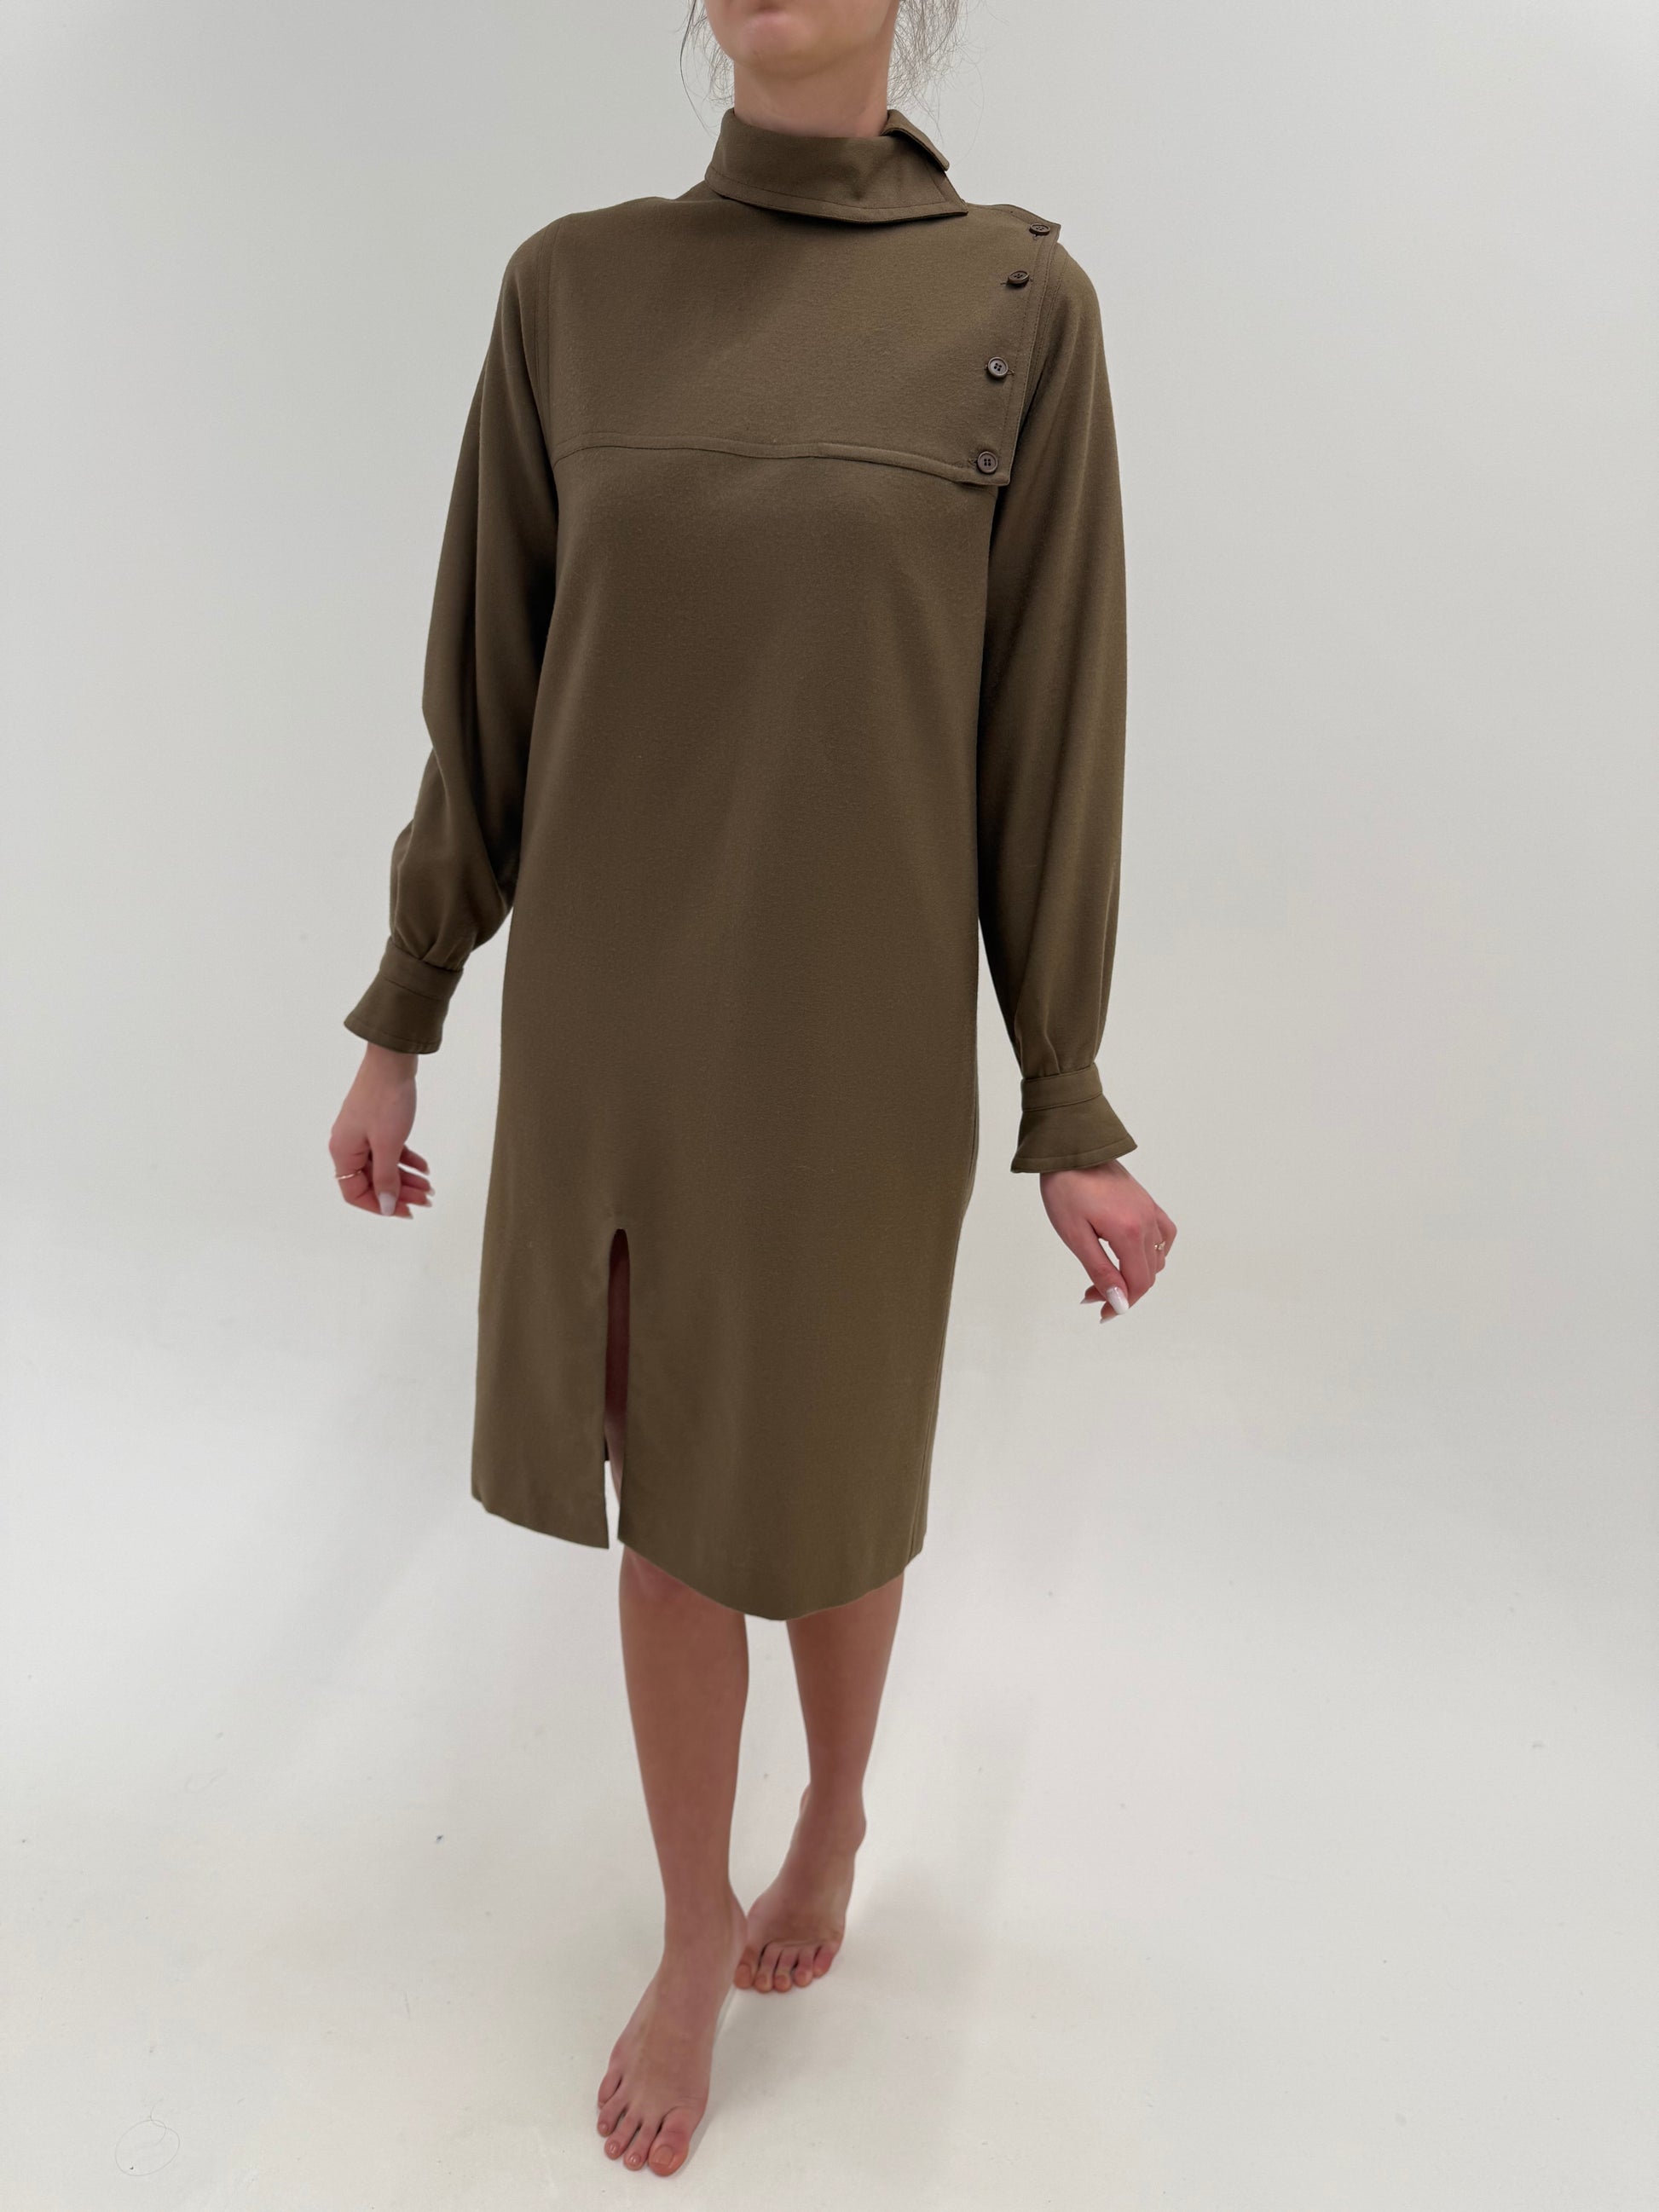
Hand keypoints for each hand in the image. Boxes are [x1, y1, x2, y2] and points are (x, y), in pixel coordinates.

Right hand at [329, 1043, 433, 1218]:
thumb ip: (386, 1178)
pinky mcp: (376, 1124)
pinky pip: (389, 1150)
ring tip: (429, 1187)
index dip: (379, 1206)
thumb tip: (387, 1206)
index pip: (354, 1193)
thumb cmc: (386, 1101)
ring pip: (383, 1166)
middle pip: (371, 1181)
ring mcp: (362, 1134)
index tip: (404, 1212)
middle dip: (399, 1193)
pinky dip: (406, 1160)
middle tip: (425, 1201)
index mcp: (343, 1152)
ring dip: (406, 1179)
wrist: (392, 1062)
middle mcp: (348, 1145)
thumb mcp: (388, 1145)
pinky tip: (425, 1167)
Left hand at [1039, 1158, 1174, 1322]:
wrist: (1072, 1149)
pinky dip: (1153, 1253)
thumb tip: (1120, 1303)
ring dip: (1135, 1274)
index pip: (1138, 1284)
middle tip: (1091, 1294)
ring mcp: (1150, 1211)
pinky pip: (1164, 1235)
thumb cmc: (1065, 1189)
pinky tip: (1133, 1255)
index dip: (1121, 1304)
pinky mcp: (1147, 1202)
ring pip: (1157, 1258)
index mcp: (1129, 1233)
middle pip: (1148, 1275)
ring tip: (1105, 1276)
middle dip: (1122, 1292)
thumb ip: (1101, 1271)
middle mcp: (1147, 1223)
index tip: (1100, 1313)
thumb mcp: (1076, 1236)